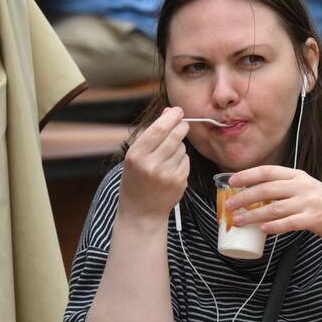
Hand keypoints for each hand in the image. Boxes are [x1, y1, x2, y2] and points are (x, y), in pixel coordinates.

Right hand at [119, 107, 189, 223]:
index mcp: (136, 155)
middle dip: (182, 126)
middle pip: (176, 135)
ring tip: (166, 156)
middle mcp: (151, 164)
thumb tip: (169, 111)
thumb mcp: (135, 156)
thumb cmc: (136, 180)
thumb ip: (151, 134)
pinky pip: (186, 161)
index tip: (177, 110)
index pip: (159, 128)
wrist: (141, 212)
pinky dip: (182, 160)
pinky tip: (171, 168)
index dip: (171, 116)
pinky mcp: (179, 182)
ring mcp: (167, 175)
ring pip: (182, 148)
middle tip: (182, 124)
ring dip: (179, 146)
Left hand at [223, 165, 321, 244]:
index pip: (268, 171)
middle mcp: (303, 186)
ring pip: (273, 208)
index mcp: (299, 176)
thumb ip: (287, 189)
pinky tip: (262, 230)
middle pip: (266, 189)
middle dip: (244, 197)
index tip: (232, 182)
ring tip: (238, 221)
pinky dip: (273, 227)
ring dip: (252, 215)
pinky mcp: (313, 219)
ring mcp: (309, 202)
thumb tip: (257, 196)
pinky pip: (288, 223)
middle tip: (229, 205)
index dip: (248, 175)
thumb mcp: (307, 190)